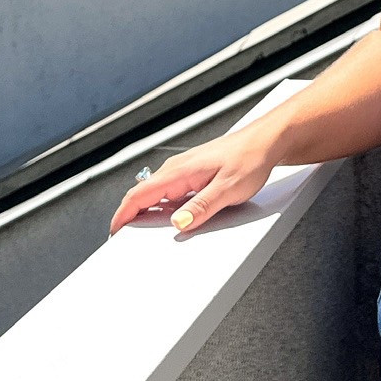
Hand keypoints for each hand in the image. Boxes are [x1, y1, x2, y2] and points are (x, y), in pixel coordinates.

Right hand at [107, 128, 276, 238]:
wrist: (267, 141)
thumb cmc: (250, 158)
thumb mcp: (227, 189)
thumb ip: (201, 207)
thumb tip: (177, 224)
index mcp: (179, 172)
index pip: (139, 195)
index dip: (122, 215)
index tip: (114, 232)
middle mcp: (177, 169)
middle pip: (143, 195)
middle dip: (131, 217)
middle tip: (125, 239)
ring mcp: (185, 171)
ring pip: (157, 194)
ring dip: (148, 213)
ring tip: (145, 233)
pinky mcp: (195, 173)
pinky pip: (171, 193)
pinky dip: (164, 207)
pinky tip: (172, 218)